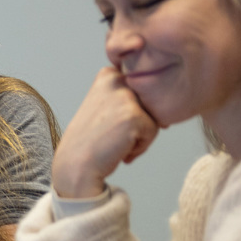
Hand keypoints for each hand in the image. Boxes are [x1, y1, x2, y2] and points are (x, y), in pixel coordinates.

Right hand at [50, 66, 160, 197]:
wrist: (75, 166)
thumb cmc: (91, 141)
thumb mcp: (105, 104)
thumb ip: (129, 94)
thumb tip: (165, 102)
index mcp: (108, 74)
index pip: (141, 91)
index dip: (130, 112)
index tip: (109, 123)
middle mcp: (116, 80)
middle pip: (149, 102)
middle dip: (137, 123)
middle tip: (111, 135)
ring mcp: (125, 97)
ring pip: (154, 116)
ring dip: (139, 135)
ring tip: (115, 142)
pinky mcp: (134, 117)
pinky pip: (153, 132)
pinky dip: (140, 147)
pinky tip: (118, 150)